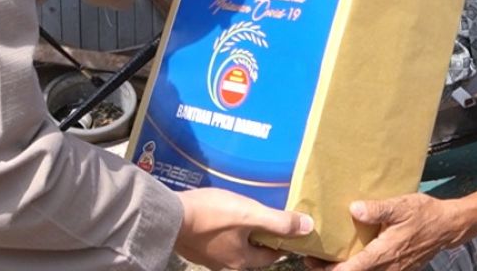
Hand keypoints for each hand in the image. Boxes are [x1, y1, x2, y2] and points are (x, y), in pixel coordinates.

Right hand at [174, 188, 312, 269]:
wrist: (168, 216)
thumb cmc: (212, 215)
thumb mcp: (250, 214)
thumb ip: (279, 221)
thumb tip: (308, 227)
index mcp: (241, 261)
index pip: (271, 255)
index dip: (282, 242)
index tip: (289, 228)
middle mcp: (225, 264)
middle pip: (251, 251)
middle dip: (261, 235)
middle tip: (267, 216)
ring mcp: (208, 257)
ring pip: (233, 246)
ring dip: (241, 232)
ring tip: (244, 212)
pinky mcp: (194, 247)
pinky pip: (217, 240)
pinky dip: (224, 230)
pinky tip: (221, 215)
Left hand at [307, 194, 462, 270]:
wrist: (448, 226)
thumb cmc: (424, 214)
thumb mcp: (401, 206)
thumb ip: (377, 209)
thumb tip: (353, 209)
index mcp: (383, 255)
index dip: (328, 270)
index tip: (311, 260)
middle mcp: (387, 269)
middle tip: (312, 258)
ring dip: (345, 270)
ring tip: (326, 258)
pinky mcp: (397, 270)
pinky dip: (358, 268)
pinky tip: (349, 257)